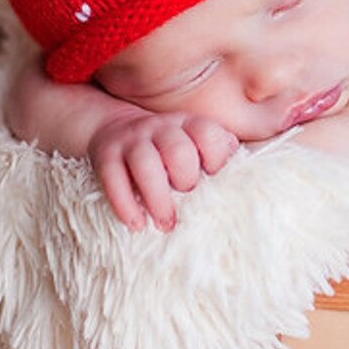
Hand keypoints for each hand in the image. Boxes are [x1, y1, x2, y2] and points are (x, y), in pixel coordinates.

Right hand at [88, 111, 238, 231]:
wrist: (116, 128)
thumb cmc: (168, 147)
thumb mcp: (193, 142)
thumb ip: (218, 153)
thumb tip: (243, 177)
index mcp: (188, 124)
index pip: (207, 133)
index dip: (214, 156)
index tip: (213, 176)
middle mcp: (160, 128)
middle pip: (177, 149)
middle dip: (185, 178)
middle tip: (187, 198)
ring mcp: (131, 141)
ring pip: (144, 163)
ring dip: (157, 197)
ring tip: (166, 223)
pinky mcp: (106, 156)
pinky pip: (112, 178)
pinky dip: (125, 204)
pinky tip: (137, 224)